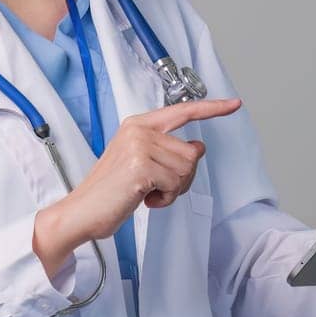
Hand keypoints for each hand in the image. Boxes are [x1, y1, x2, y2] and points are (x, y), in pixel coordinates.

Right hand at [39, 97, 241, 257]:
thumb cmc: (110, 192)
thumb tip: (197, 149)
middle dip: (181, 178)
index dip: (211, 109)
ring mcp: (139, 146)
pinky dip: (165, 199)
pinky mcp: (141, 167)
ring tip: (146, 192)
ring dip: (171, 190)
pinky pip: (175, 184)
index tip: (233, 104)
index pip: (183, 111)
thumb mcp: (140, 162)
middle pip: (191, 153)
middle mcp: (139, 130)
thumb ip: (167, 151)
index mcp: (138, 124)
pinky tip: (145, 199)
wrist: (82, 212)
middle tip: (155, 187)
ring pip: (186, 170)